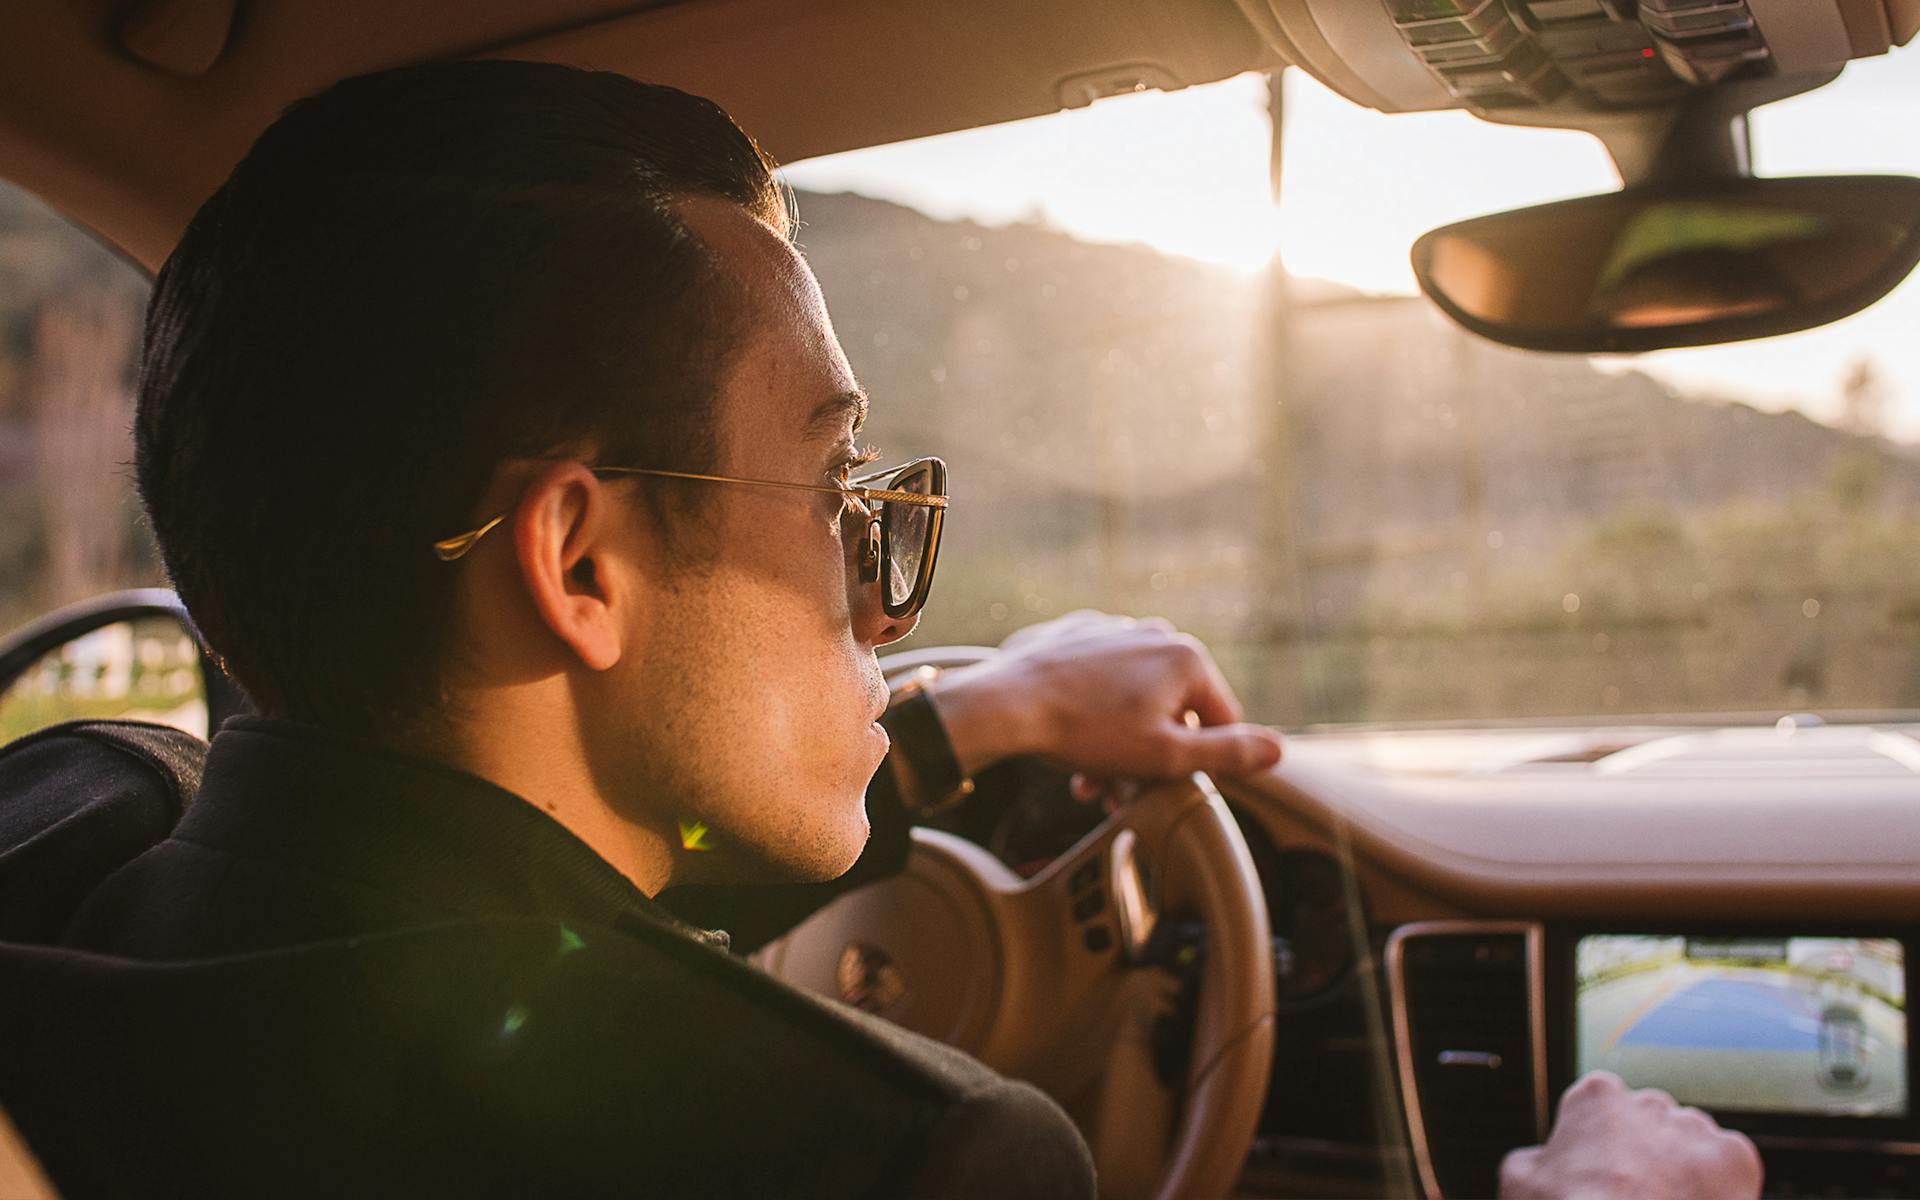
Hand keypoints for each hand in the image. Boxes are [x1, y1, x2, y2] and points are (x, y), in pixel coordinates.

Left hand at [926, 611, 1283, 783]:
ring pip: (1133, 698)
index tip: (1167, 786)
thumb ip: (1227, 753)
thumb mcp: (1166, 756)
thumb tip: (1279, 750)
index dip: (1200, 762)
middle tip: (1117, 790)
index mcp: (1187, 658)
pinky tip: (1069, 736)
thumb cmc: (1086, 731)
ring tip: (1088, 775)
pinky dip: (1092, 710)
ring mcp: (1113, 630)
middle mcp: (1155, 633)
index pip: (1221, 721)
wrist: (1006, 703)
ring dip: (1119, 741)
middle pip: (1172, 711)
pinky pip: (1098, 680)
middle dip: (1149, 756)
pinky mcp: (1075, 635)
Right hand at [1500, 1072, 1761, 1199]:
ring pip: (1691, 1142)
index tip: (1596, 1172)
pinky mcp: (1736, 1159)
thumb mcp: (1519, 1181)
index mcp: (1596, 1097)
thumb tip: (1537, 1161)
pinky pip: (1730, 1167)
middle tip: (1631, 1195)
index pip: (1599, 1107)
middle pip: (1649, 1122)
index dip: (1598, 1144)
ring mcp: (1695, 1130)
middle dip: (1644, 1153)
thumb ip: (1531, 1158)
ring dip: (1682, 1168)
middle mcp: (1649, 1104)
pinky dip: (1719, 1188)